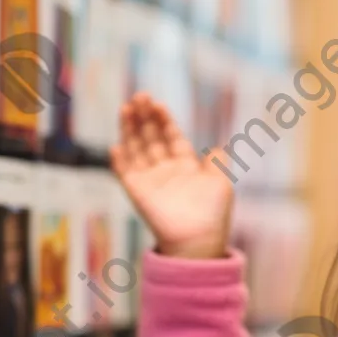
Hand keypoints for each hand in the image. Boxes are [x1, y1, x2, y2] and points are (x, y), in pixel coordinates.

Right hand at [110, 93, 233, 259]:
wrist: (199, 240)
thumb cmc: (214, 213)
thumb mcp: (221, 182)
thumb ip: (218, 162)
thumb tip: (217, 146)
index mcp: (186, 166)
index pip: (171, 137)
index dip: (164, 120)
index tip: (158, 104)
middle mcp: (166, 170)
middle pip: (151, 138)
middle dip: (145, 117)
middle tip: (140, 97)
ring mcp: (150, 180)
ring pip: (136, 149)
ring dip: (130, 129)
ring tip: (126, 108)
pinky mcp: (137, 192)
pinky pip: (124, 173)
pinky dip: (119, 160)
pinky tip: (116, 145)